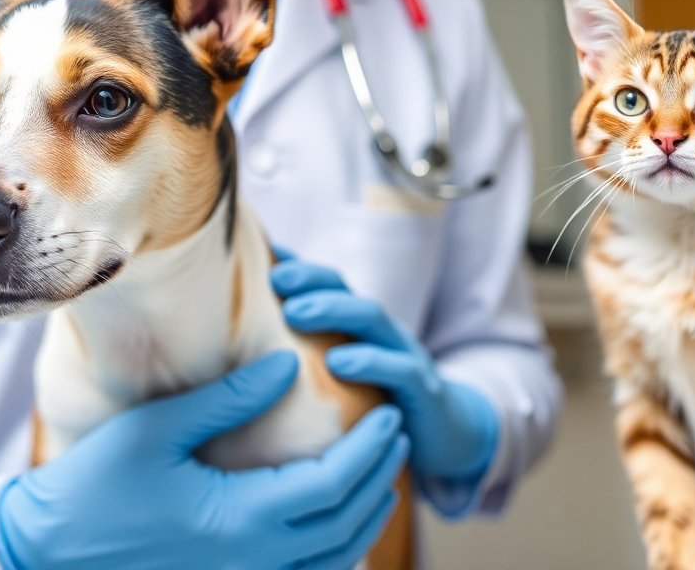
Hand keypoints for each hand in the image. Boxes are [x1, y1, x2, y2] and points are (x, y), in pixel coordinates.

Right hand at [0, 351, 408, 569]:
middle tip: (397, 437)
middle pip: (345, 523)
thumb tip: (290, 366)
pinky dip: (333, 552)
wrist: (43, 553)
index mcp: (243, 519)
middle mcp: (254, 561)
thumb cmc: (94, 488)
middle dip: (380, 478)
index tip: (391, 415)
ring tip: (380, 477)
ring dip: (364, 517)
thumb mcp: (160, 431)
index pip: (334, 484)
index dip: (370, 449)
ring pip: (332, 559)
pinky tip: (336, 527)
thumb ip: (231, 398)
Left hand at [273, 258, 498, 484]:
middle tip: (274, 279)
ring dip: (334, 311)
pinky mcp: (423, 391)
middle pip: (348, 292)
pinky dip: (370, 363)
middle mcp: (382, 333)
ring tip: (294, 313)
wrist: (444, 436)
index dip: (299, 269)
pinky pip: (400, 370)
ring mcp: (406, 356)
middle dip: (311, 281)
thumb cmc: (378, 403)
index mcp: (359, 327)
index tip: (264, 259)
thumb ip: (305, 352)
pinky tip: (338, 364)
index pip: (330, 285)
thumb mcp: (342, 374)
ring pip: (373, 321)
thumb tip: (250, 334)